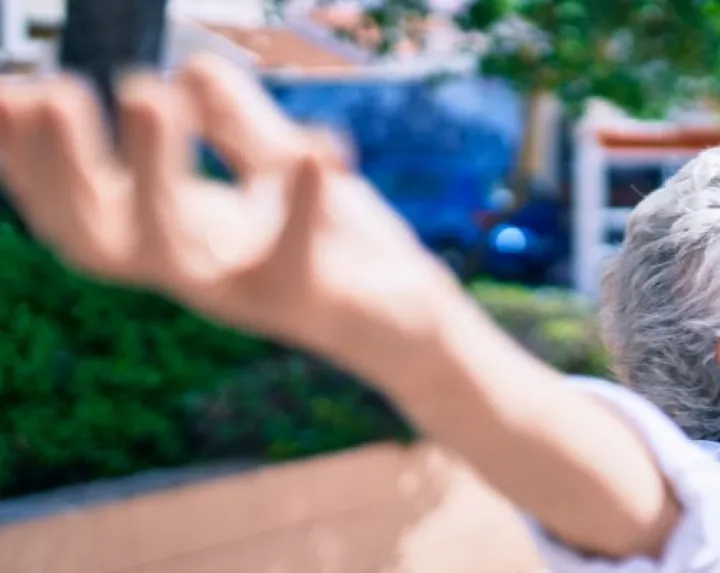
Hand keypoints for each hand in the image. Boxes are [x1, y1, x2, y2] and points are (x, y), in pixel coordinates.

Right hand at [0, 56, 452, 371]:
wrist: (411, 321)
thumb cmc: (335, 248)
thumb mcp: (279, 174)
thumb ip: (239, 126)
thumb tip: (189, 66)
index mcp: (177, 239)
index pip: (81, 207)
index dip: (30, 163)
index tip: (3, 95)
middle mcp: (196, 272)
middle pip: (100, 236)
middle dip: (63, 170)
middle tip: (49, 91)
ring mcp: (249, 294)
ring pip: (176, 249)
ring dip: (154, 172)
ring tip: (149, 91)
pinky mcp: (313, 302)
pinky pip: (296, 259)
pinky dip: (299, 205)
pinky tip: (312, 146)